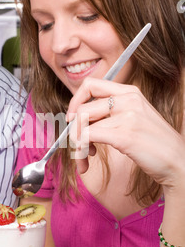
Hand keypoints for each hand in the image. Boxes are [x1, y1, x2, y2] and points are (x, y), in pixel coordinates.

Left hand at [67, 78, 184, 189]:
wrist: (178, 162)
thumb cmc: (154, 145)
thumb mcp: (135, 118)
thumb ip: (113, 112)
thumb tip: (79, 118)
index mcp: (130, 92)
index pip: (90, 84)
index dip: (75, 101)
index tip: (72, 119)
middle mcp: (128, 99)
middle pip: (81, 107)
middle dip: (73, 130)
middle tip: (79, 146)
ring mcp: (127, 116)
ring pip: (81, 124)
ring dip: (76, 146)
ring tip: (84, 158)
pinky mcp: (124, 135)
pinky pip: (87, 137)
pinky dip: (80, 152)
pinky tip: (86, 162)